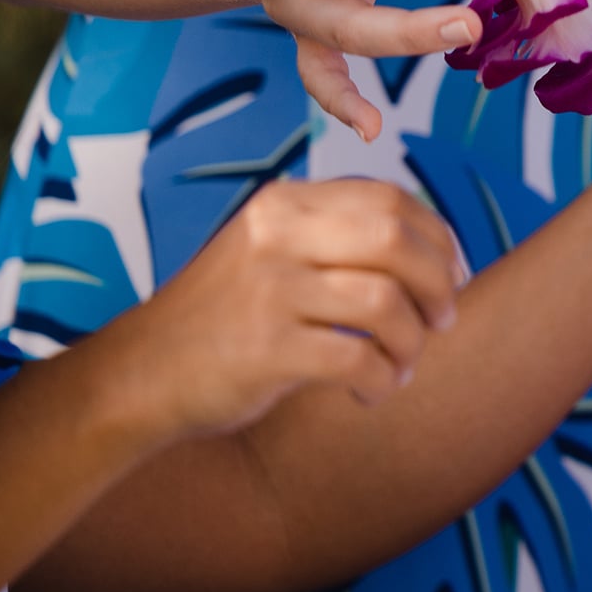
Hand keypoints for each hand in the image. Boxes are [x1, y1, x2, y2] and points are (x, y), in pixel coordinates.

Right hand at [97, 180, 465, 438]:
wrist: (138, 378)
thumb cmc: (224, 319)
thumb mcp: (270, 251)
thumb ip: (337, 236)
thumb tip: (443, 251)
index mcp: (284, 204)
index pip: (391, 199)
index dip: (439, 238)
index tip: (454, 274)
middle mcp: (275, 236)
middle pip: (397, 238)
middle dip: (439, 283)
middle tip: (443, 321)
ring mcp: (268, 292)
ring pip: (386, 301)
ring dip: (412, 341)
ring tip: (401, 364)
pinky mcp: (266, 351)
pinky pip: (359, 360)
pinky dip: (382, 380)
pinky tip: (371, 392)